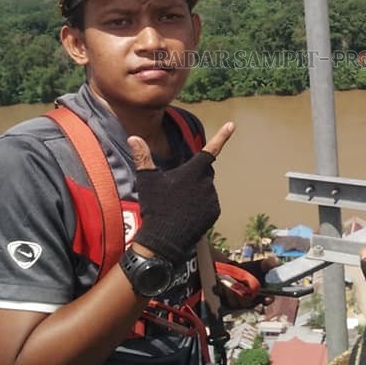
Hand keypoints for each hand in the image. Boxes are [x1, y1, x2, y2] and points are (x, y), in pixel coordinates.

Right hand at [127, 122, 234, 263]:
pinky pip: (209, 203)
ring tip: (179, 205)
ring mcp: (212, 198)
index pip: (210, 149)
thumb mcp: (147, 181)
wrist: (164, 240)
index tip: (232, 125)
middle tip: (176, 189)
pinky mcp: (215, 212)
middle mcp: (206, 183)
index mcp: (193, 171)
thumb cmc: (155, 207)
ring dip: (196, 191)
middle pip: (204, 171)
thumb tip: (133, 137)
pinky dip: (200, 204)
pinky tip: (186, 213)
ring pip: (206, 188)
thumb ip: (143, 157)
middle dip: (194, 175)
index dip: (222, 136)